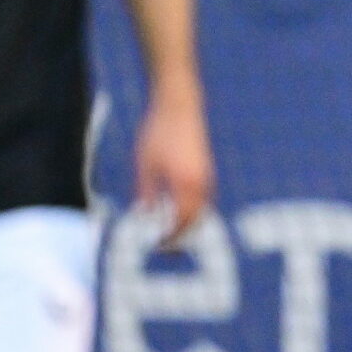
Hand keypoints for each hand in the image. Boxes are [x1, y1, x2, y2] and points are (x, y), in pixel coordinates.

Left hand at [135, 85, 215, 245]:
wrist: (180, 104)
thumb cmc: (159, 131)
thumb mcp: (145, 164)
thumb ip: (147, 192)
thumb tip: (145, 215)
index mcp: (186, 184)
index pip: (182, 222)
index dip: (171, 238)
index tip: (158, 246)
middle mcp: (202, 183)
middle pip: (196, 221)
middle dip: (182, 236)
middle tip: (166, 247)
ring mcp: (207, 176)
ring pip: (201, 210)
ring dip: (187, 223)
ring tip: (170, 232)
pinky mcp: (206, 169)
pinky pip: (202, 198)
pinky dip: (191, 209)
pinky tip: (176, 210)